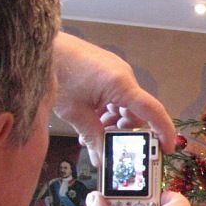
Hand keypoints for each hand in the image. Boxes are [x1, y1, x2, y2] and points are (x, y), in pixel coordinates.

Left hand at [51, 32, 175, 165]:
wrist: (38, 45)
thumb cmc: (56, 73)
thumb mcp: (74, 112)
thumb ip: (93, 136)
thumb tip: (102, 160)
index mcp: (121, 84)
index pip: (152, 111)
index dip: (163, 131)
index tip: (167, 150)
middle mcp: (124, 76)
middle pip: (136, 112)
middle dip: (125, 132)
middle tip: (110, 149)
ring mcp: (115, 72)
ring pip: (124, 106)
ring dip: (113, 123)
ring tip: (92, 135)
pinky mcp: (106, 71)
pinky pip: (114, 96)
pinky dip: (106, 111)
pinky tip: (91, 121)